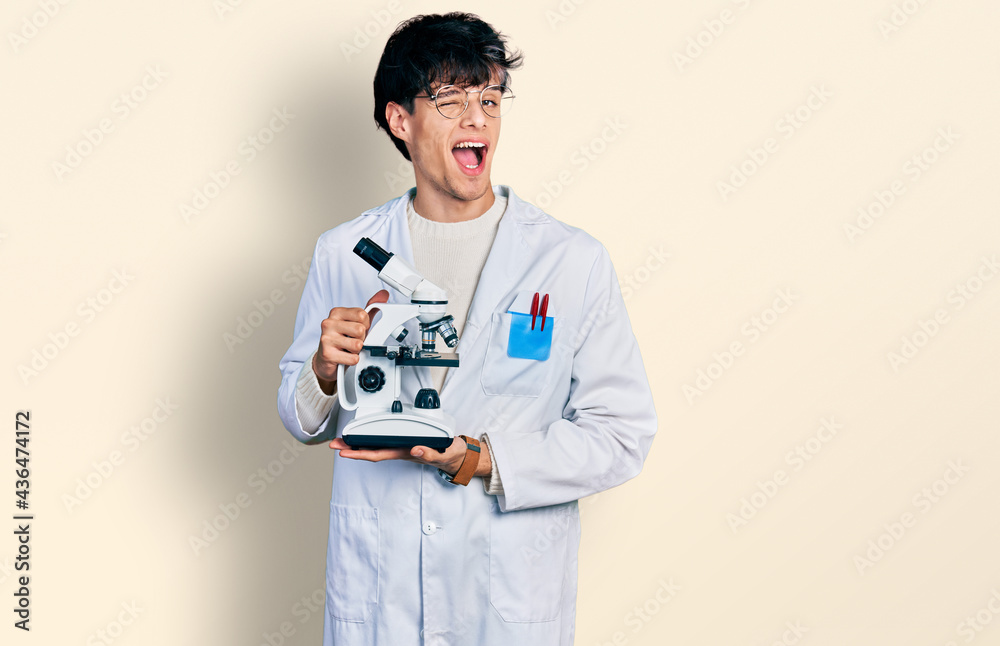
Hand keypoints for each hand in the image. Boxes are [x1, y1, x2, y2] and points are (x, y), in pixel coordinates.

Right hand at [313, 290, 388, 394]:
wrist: (326, 359)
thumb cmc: (343, 339)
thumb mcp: (356, 322)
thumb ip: (370, 308)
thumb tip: (383, 294)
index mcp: (336, 313)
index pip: (362, 314)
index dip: (365, 324)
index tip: (357, 328)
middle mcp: (329, 323)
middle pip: (361, 329)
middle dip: (361, 338)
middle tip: (352, 340)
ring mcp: (326, 338)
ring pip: (358, 345)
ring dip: (357, 350)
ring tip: (348, 349)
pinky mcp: (327, 354)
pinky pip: (353, 358)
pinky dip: (353, 360)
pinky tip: (345, 357)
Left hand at [329, 436, 468, 473]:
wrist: (459, 457)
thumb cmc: (451, 455)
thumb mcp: (444, 454)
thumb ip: (430, 454)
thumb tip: (415, 450)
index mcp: (406, 453)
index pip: (379, 454)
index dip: (360, 453)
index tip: (345, 451)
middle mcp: (401, 451)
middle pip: (371, 451)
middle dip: (352, 449)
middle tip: (334, 444)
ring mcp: (403, 447)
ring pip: (376, 447)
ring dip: (358, 445)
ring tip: (342, 440)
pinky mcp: (406, 442)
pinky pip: (385, 441)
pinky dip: (371, 439)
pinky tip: (363, 437)